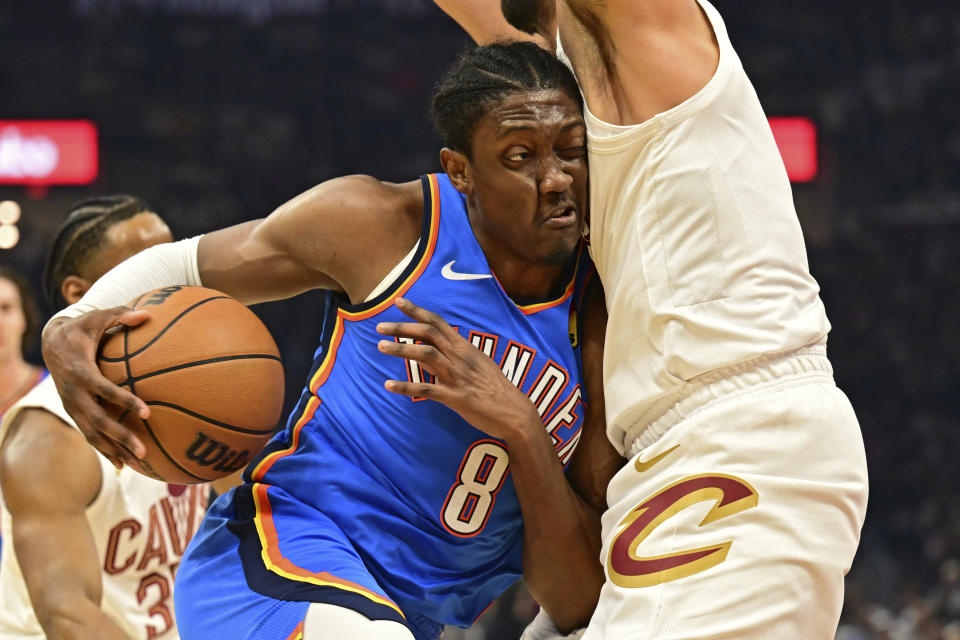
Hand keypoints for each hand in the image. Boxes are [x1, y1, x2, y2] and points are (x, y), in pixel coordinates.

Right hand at [41, 308, 151, 467]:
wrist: (51, 342)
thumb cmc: (82, 328)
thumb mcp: (97, 318)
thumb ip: (121, 315)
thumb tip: (148, 314)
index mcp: (80, 371)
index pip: (103, 390)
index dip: (124, 401)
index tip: (147, 411)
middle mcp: (73, 392)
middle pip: (97, 420)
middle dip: (120, 436)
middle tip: (144, 450)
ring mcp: (71, 405)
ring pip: (92, 433)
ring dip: (114, 450)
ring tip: (138, 465)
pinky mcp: (73, 412)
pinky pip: (89, 435)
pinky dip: (105, 450)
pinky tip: (123, 465)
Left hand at [376, 297, 541, 441]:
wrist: (515, 412)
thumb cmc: (495, 389)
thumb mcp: (477, 365)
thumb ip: (453, 356)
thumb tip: (430, 350)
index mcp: (465, 348)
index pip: (438, 322)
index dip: (417, 310)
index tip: (399, 301)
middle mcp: (460, 357)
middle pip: (428, 333)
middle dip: (402, 327)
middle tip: (380, 326)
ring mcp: (457, 376)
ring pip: (425, 354)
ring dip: (401, 348)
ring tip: (380, 346)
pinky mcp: (455, 397)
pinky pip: (427, 389)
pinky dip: (406, 386)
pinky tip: (388, 385)